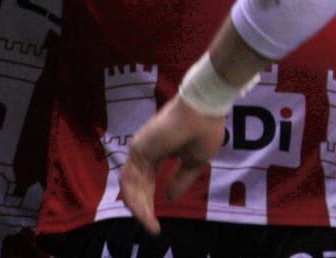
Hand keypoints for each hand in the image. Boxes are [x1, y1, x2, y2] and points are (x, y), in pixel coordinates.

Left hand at [119, 96, 226, 234]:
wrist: (204, 109)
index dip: (151, 200)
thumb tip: (168, 198)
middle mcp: (146, 151)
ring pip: (131, 185)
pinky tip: (145, 213)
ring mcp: (140, 149)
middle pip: (138, 185)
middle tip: (151, 226)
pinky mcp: (139, 148)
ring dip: (139, 207)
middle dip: (143, 208)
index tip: (156, 221)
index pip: (148, 180)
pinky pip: (131, 179)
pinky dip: (135, 198)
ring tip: (149, 223)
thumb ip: (180, 180)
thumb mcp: (195, 162)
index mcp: (159, 152)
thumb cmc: (204, 130)